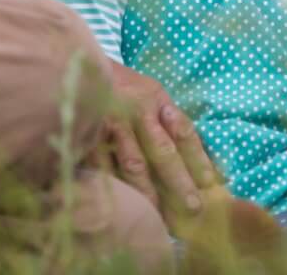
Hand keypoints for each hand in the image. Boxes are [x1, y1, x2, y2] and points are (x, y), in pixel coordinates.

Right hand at [101, 60, 216, 217]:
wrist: (76, 71)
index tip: (210, 184)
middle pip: (162, 151)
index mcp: (156, 98)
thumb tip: (203, 152)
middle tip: (193, 207)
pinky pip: (106, 168)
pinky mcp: (88, 138)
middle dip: (179, 181)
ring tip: (160, 215)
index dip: (198, 158)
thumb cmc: (122, 87)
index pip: (183, 131)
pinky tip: (127, 205)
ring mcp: (111, 125)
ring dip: (149, 192)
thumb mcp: (150, 91)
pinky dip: (117, 187)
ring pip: (134, 164)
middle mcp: (135, 110)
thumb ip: (170, 119)